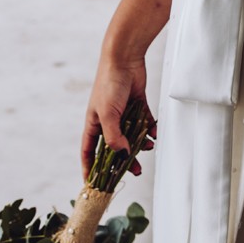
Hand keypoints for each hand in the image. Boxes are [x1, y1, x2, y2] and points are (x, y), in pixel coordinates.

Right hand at [80, 52, 154, 180]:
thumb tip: (123, 154)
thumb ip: (114, 137)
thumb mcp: (108, 114)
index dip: (90, 168)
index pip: (89, 151)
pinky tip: (155, 134)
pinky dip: (150, 129)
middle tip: (134, 171)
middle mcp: (108, 120)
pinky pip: (144, 121)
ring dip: (139, 144)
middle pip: (114, 147)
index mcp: (94, 123)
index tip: (94, 184)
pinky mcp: (137, 104)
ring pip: (131, 135)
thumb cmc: (109, 84)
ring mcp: (123, 112)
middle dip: (123, 160)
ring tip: (148, 148)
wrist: (124, 58)